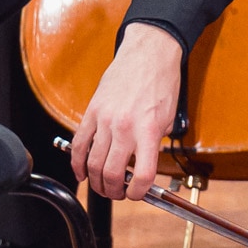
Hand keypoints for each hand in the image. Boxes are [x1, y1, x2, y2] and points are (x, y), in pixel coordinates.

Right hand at [72, 22, 184, 201]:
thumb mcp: (169, 117)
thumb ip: (156, 144)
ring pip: (93, 164)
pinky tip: (82, 172)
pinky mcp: (91, 112)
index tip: (138, 194)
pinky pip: (79, 145)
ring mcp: (105, 120)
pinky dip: (77, 163)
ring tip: (102, 185)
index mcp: (149, 131)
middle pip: (112, 174)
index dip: (139, 193)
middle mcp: (125, 128)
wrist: (148, 53)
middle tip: (118, 193)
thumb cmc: (162, 82)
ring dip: (96, 181)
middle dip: (114, 191)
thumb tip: (144, 167)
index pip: (141, 175)